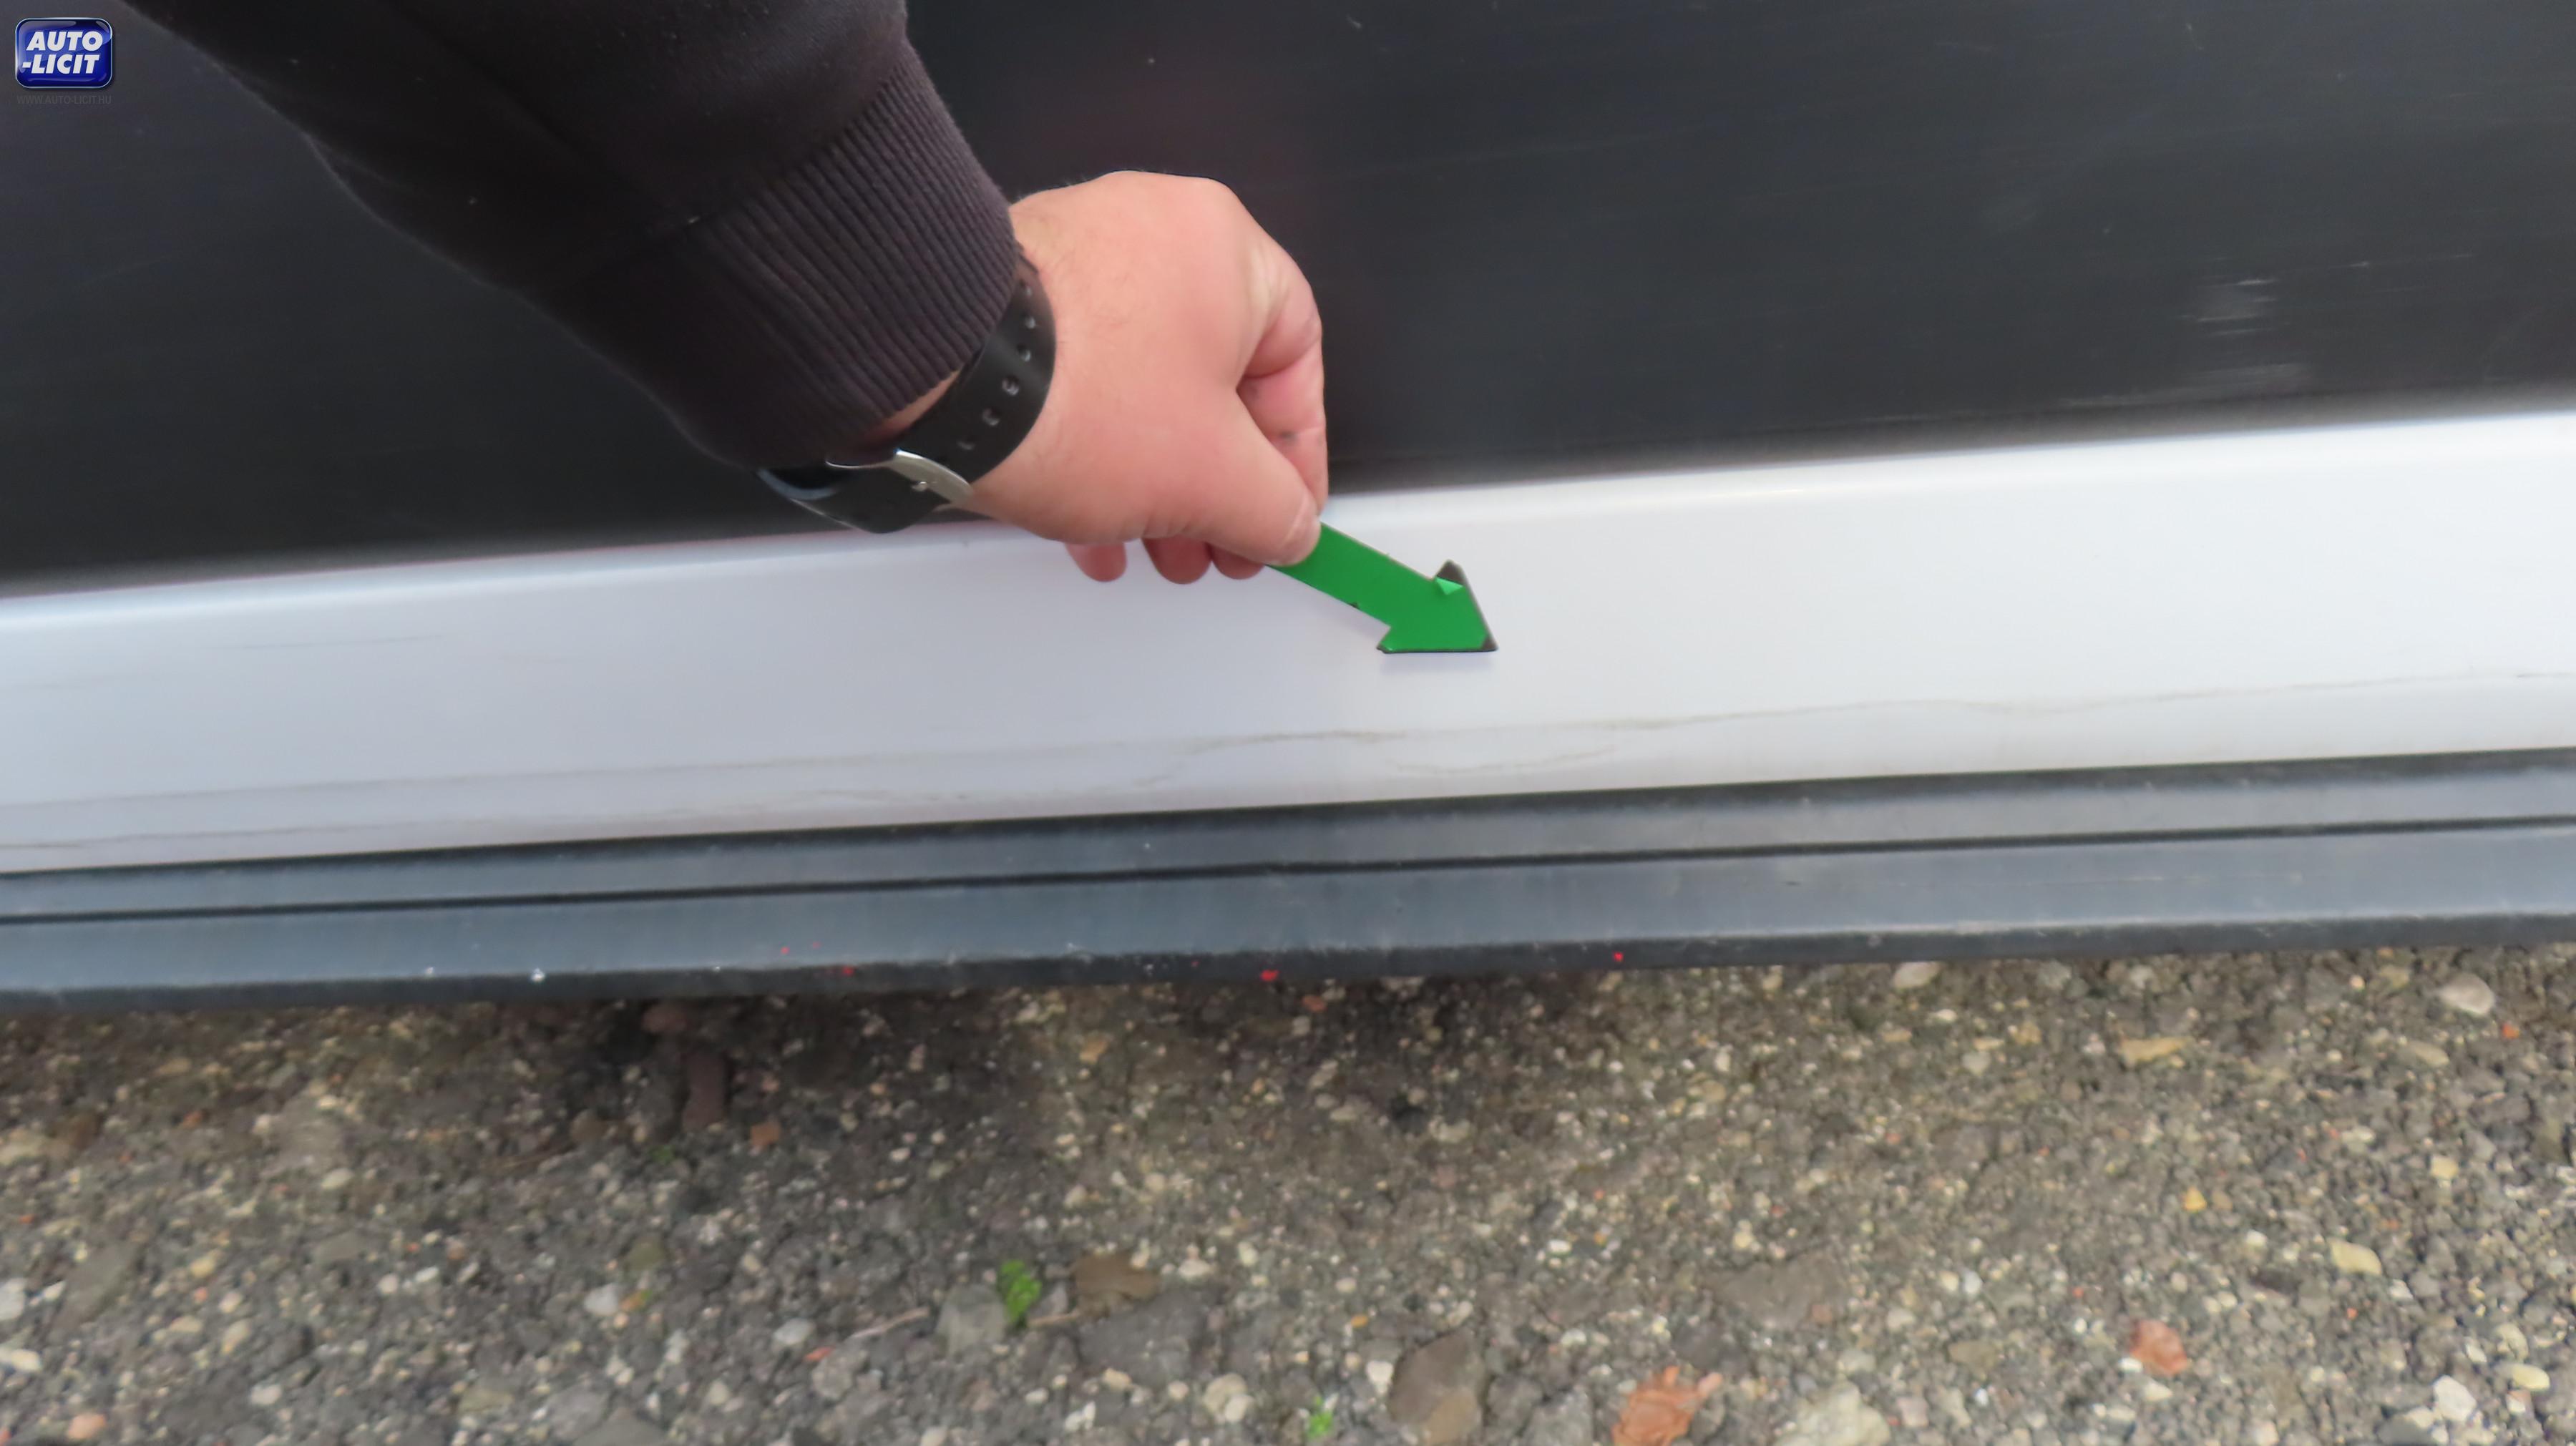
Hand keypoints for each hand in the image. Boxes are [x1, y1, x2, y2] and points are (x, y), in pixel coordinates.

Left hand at [960, 172, 1328, 581]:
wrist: (935, 374)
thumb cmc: (1087, 402)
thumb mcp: (1213, 479)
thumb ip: (1274, 510)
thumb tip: (1290, 528)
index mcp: (1226, 251)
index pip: (1297, 361)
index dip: (1297, 456)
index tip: (1283, 520)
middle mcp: (1154, 235)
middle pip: (1217, 383)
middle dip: (1219, 487)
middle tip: (1215, 552)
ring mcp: (1076, 262)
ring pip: (1144, 391)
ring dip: (1159, 485)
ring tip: (1153, 553)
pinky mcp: (1012, 300)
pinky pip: (1081, 384)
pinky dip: (1096, 457)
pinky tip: (1089, 535)